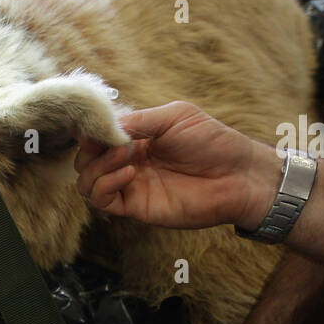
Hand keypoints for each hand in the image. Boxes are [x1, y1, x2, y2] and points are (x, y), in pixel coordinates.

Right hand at [75, 100, 280, 229]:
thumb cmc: (213, 142)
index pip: (96, 136)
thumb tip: (105, 128)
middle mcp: (128, 162)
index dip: (90, 131)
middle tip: (115, 143)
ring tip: (126, 157)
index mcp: (136, 138)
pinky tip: (129, 173)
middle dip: (91, 149)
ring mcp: (130, 185)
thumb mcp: (174, 117)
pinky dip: (106, 185)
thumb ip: (139, 120)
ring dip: (97, 167)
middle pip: (85, 160)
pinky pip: (102, 201)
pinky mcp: (136, 207)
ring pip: (86, 182)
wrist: (238, 176)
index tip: (94, 126)